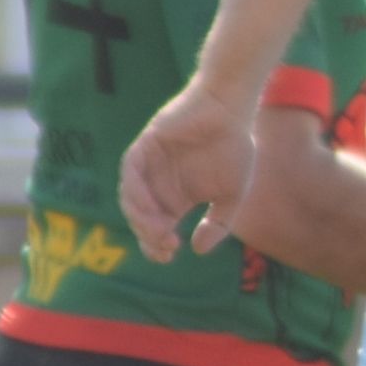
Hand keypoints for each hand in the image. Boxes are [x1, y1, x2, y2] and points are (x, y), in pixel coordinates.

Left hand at [119, 79, 257, 261]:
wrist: (232, 110)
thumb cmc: (234, 147)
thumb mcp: (232, 195)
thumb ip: (219, 224)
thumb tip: (199, 250)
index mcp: (175, 198)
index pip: (156, 229)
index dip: (156, 246)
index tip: (168, 256)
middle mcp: (158, 184)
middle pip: (141, 219)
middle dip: (149, 237)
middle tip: (166, 247)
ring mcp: (149, 165)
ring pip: (131, 199)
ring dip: (140, 219)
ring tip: (159, 231)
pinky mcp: (145, 145)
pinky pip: (130, 172)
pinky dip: (135, 191)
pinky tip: (149, 207)